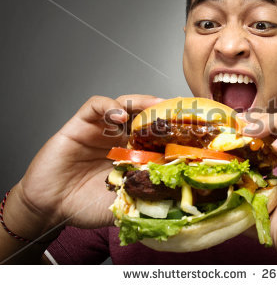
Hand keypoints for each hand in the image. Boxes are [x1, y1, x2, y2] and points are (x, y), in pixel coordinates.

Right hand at [13, 95, 163, 232]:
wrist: (51, 209)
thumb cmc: (86, 205)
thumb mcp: (125, 202)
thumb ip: (145, 195)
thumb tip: (176, 195)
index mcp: (133, 154)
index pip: (157, 135)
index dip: (172, 130)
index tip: (189, 129)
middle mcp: (119, 138)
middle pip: (143, 115)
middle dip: (160, 112)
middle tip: (175, 112)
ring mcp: (100, 130)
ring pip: (123, 105)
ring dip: (139, 103)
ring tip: (153, 107)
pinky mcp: (79, 125)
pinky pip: (95, 106)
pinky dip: (108, 106)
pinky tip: (118, 115)